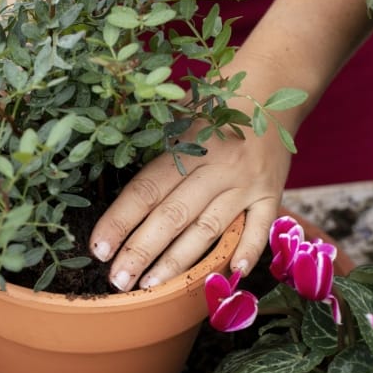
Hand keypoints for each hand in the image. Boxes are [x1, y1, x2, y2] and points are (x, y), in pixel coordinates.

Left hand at [88, 116, 292, 291]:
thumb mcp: (179, 113)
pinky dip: (247, 251)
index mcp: (186, 146)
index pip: (146, 190)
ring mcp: (246, 183)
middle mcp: (216, 167)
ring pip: (209, 229)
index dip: (120, 221)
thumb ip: (152, 143)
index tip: (98, 248)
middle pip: (173, 216)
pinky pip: (260, 227)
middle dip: (141, 251)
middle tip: (118, 280)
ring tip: (152, 287)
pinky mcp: (272, 193)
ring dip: (179, 262)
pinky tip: (231, 275)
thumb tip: (110, 165)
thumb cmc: (214, 103)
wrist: (274, 84)